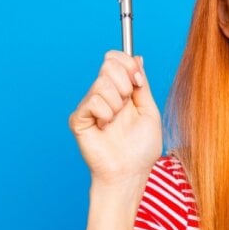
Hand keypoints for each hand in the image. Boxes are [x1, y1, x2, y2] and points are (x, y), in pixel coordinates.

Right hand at [68, 50, 162, 183]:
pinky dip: (106, 114)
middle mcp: (103, 95)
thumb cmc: (141, 148)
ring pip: (102, 83)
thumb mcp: (149, 110)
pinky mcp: (79, 118)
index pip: (115, 60)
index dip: (127, 63)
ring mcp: (90, 106)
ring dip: (117, 104)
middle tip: (127, 105)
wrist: (130, 172)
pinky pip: (93, 101)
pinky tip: (105, 127)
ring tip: (116, 121)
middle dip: (125, 83)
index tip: (138, 81)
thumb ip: (142, 84)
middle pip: (108, 65)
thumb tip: (137, 58)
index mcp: (120, 91)